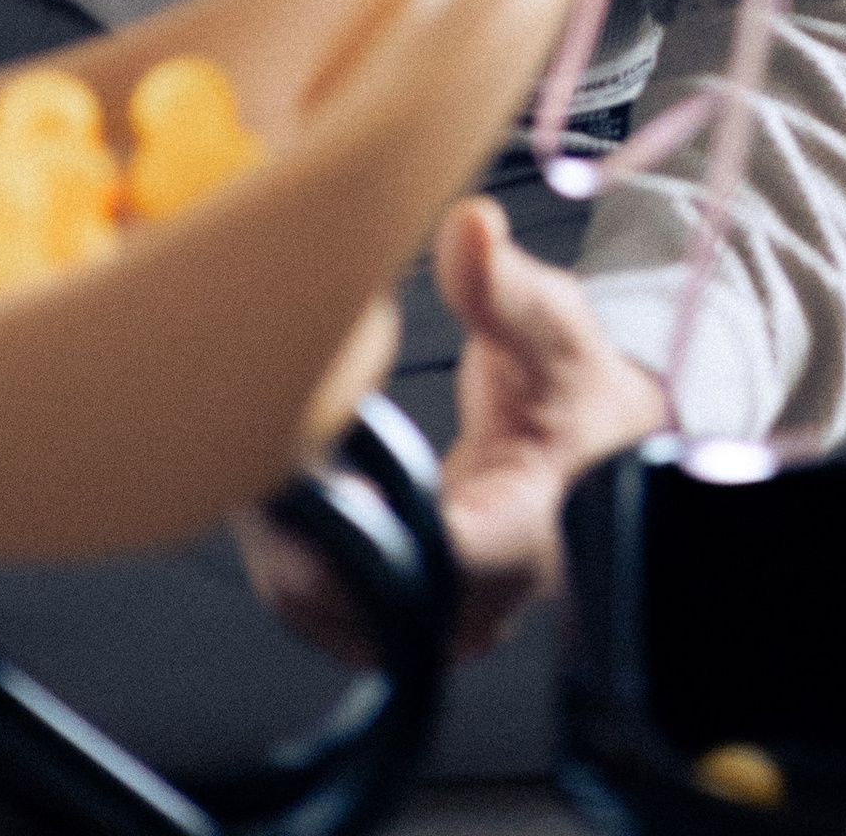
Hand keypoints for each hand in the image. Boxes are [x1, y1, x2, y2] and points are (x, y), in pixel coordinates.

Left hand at [242, 200, 668, 662]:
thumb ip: (502, 284)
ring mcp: (441, 620)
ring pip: (328, 618)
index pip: (442, 561)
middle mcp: (483, 597)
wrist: (596, 449)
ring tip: (254, 467)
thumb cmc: (572, 385)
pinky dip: (294, 560)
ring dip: (281, 546)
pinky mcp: (409, 621)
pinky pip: (327, 614)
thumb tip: (470, 223)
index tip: (300, 473)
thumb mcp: (548, 324)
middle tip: (249, 453)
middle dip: (295, 530)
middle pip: (360, 602)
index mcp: (527, 526)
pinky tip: (280, 499)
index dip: (360, 530)